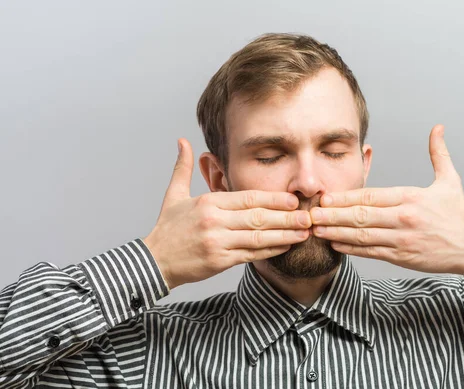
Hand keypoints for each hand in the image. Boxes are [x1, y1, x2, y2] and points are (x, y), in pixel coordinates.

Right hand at [143, 139, 310, 288]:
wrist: (153, 261)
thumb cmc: (167, 229)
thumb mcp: (174, 196)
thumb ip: (183, 168)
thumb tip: (182, 141)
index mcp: (208, 202)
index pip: (247, 198)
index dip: (273, 198)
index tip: (292, 199)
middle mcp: (214, 221)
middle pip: (258, 217)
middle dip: (286, 217)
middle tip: (309, 216)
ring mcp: (218, 242)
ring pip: (258, 237)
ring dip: (284, 234)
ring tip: (304, 232)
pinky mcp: (220, 261)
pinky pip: (251, 254)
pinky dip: (270, 251)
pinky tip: (285, 246)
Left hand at [310, 124, 463, 275]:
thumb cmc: (457, 214)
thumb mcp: (450, 181)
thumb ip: (438, 154)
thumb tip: (438, 128)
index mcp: (411, 198)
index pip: (371, 197)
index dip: (345, 198)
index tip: (325, 197)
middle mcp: (404, 219)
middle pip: (361, 217)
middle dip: (333, 216)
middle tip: (311, 214)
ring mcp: (401, 240)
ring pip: (362, 236)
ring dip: (336, 233)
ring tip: (316, 229)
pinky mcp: (402, 256)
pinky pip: (371, 252)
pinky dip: (351, 249)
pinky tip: (335, 244)